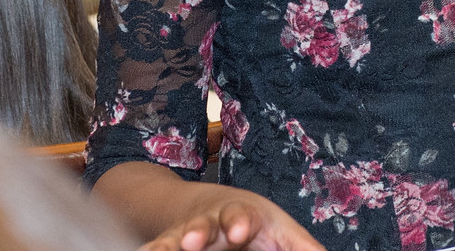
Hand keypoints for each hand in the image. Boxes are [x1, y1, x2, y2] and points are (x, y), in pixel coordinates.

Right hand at [138, 193, 326, 250]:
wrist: (207, 207)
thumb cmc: (253, 225)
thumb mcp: (280, 233)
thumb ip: (300, 248)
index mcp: (242, 216)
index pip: (242, 215)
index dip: (239, 221)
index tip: (240, 230)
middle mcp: (209, 224)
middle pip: (204, 225)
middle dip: (198, 231)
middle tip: (194, 240)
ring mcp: (184, 237)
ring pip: (172, 240)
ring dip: (166, 246)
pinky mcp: (167, 247)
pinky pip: (153, 250)